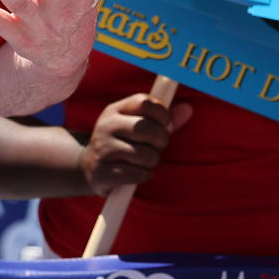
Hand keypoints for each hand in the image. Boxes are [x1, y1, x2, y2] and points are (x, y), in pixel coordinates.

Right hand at [79, 91, 193, 195]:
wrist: (90, 169)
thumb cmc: (122, 145)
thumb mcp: (135, 127)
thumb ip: (162, 120)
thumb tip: (188, 109)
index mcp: (114, 110)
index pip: (144, 102)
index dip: (162, 114)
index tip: (165, 125)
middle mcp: (105, 126)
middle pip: (145, 128)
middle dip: (161, 140)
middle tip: (159, 146)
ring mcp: (102, 149)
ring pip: (144, 154)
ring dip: (153, 161)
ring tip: (146, 162)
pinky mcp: (103, 172)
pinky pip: (137, 174)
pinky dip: (144, 176)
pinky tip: (137, 173)